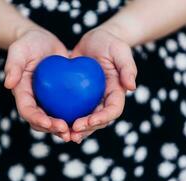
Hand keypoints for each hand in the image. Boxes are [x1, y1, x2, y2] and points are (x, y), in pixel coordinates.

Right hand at [4, 28, 70, 141]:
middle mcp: (34, 100)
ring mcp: (47, 101)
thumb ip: (13, 65)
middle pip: (41, 121)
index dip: (37, 119)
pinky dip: (75, 117)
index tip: (50, 123)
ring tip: (77, 133)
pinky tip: (88, 119)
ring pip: (54, 120)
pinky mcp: (59, 98)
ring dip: (64, 129)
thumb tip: (8, 84)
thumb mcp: (19, 50)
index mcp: (22, 93)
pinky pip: (66, 110)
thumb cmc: (28, 44)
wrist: (43, 41)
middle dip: (52, 129)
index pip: (27, 111)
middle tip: (67, 131)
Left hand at [70, 26, 136, 142]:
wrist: (96, 40)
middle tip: (73, 132)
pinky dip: (65, 118)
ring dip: (76, 130)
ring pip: (85, 120)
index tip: (90, 121)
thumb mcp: (121, 51)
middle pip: (98, 121)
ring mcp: (91, 100)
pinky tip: (53, 122)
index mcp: (116, 92)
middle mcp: (103, 99)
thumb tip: (132, 87)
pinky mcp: (78, 96)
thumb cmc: (111, 43)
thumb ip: (128, 68)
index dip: (103, 118)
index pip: (113, 110)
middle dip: (87, 129)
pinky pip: (72, 110)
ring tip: (64, 134)